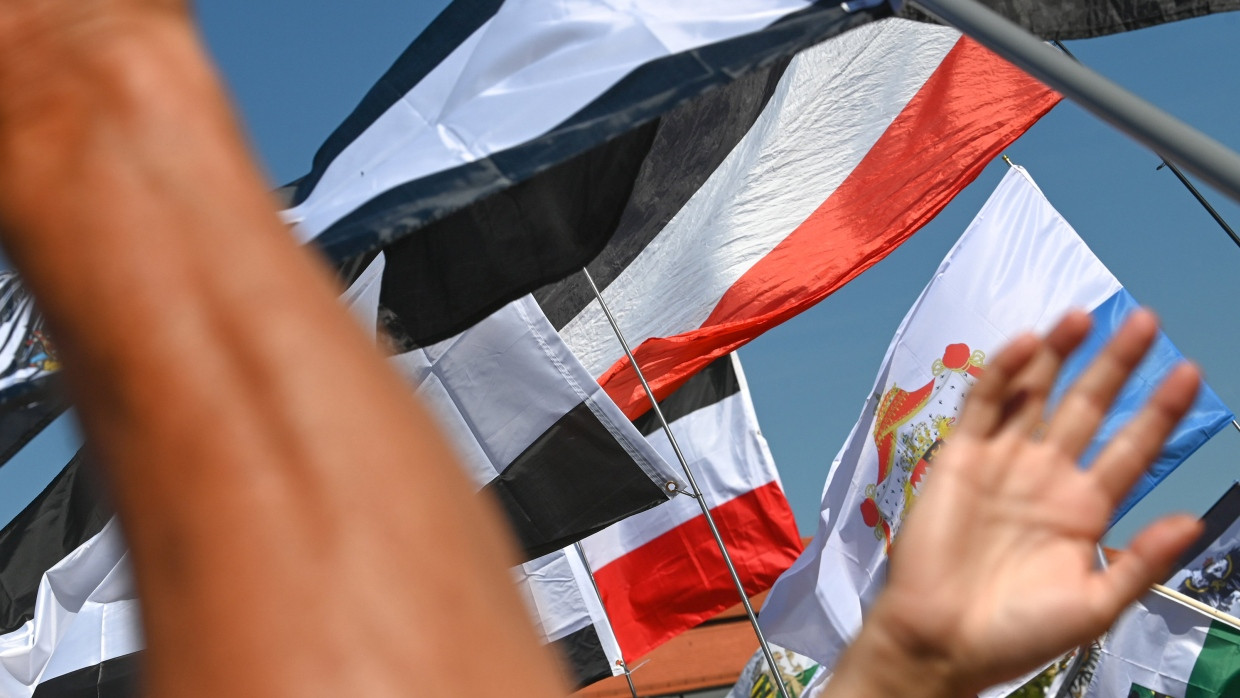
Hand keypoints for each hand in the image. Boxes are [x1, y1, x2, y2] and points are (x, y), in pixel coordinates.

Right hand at [833, 309, 1202, 695]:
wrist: (942, 640)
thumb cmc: (1018, 632)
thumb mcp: (1095, 605)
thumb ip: (1141, 560)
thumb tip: (1194, 520)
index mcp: (1085, 509)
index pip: (1132, 448)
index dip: (1160, 411)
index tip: (1190, 373)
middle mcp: (1047, 476)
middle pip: (1089, 406)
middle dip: (1116, 365)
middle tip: (1146, 321)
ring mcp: (1003, 462)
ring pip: (1036, 394)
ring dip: (1059, 355)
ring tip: (1084, 316)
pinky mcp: (960, 457)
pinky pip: (983, 405)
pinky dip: (1003, 373)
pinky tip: (1027, 344)